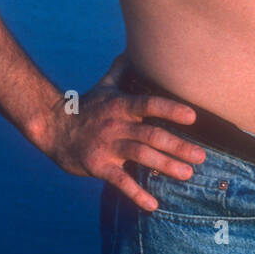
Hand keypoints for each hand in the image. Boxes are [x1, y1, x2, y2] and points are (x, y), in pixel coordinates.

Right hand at [34, 52, 205, 210]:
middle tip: (201, 156)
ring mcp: (107, 146)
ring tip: (187, 174)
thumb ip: (122, 70)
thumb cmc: (85, 107)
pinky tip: (153, 205)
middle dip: (178, 146)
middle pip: (151, 135)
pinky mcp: (98, 166)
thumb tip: (136, 48)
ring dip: (165, 166)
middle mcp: (116, 125)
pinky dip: (136, 194)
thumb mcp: (104, 86)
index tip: (193, 117)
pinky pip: (120, 181)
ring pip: (141, 156)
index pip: (149, 104)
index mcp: (121, 105)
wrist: (52, 128)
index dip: (171, 109)